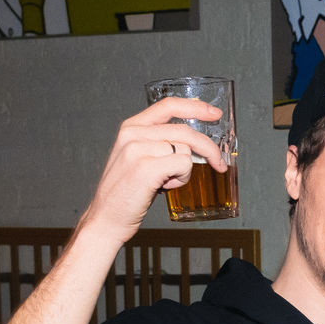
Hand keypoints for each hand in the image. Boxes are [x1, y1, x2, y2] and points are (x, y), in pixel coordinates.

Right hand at [80, 100, 229, 245]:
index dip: (195, 107)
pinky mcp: (145, 168)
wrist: (105, 218)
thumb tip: (195, 145)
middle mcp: (133, 134)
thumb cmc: (126, 193)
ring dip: (186, 170)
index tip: (215, 113)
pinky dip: (183, 178)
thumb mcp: (138, 158)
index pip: (168, 105)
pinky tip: (166, 187)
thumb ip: (159, 145)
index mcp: (131, 127)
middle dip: (209, 148)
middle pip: (185, 130)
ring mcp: (138, 149)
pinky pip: (184, 164)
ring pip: (186, 150)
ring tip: (168, 182)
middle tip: (219, 164)